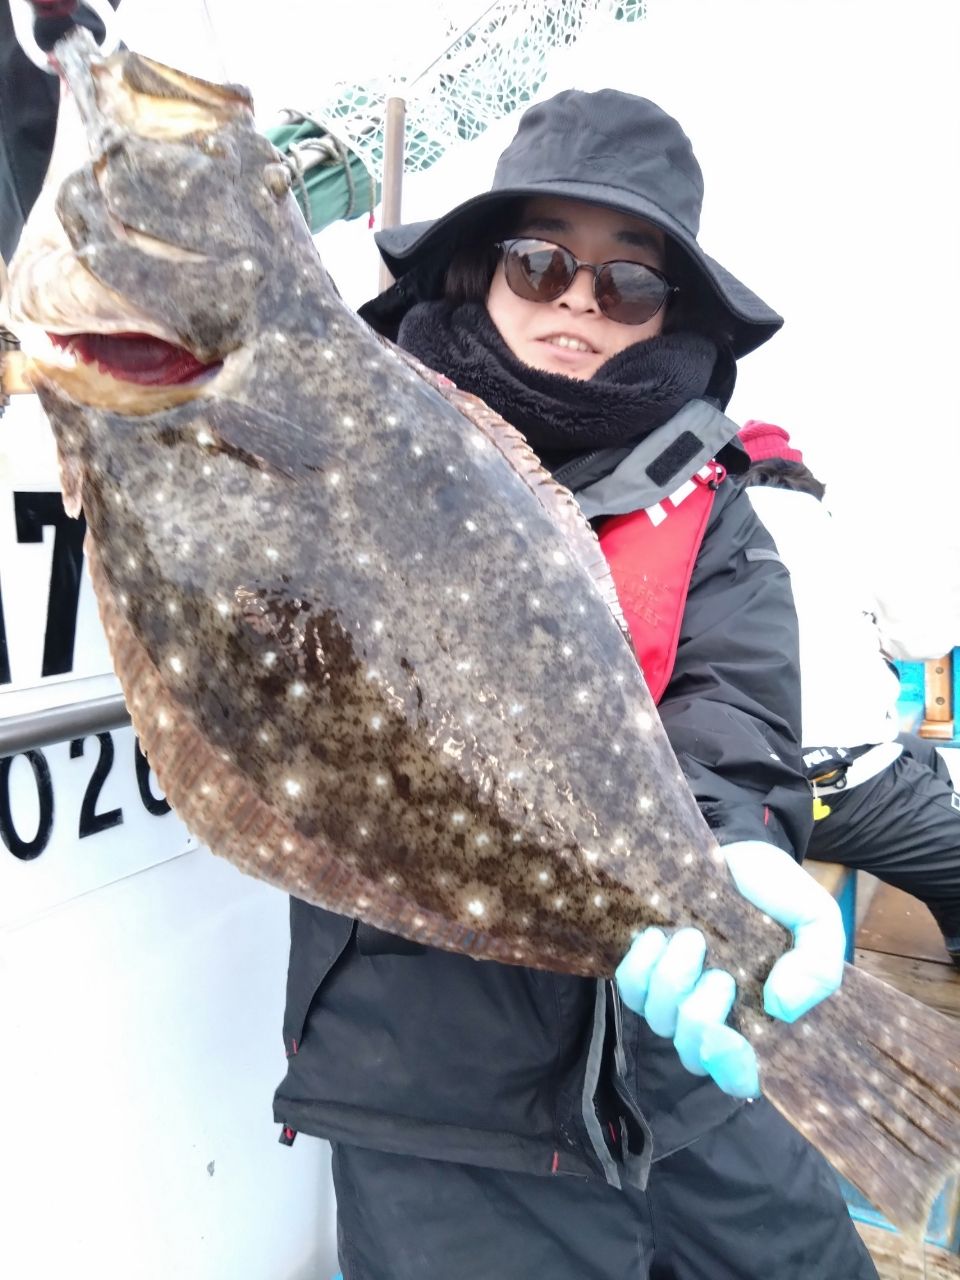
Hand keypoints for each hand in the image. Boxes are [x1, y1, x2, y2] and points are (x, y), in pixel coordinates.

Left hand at [615, 840, 845, 1097]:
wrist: (737, 849)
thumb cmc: (778, 892)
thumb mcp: (817, 921)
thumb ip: (818, 966)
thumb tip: (781, 1008)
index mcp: (762, 1018)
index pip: (740, 1076)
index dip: (728, 1068)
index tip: (723, 1035)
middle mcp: (717, 1015)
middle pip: (691, 1053)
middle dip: (700, 1017)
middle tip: (720, 974)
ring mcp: (678, 993)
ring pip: (658, 1020)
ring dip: (671, 982)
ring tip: (692, 938)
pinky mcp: (648, 968)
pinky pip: (629, 988)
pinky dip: (638, 967)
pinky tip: (657, 937)